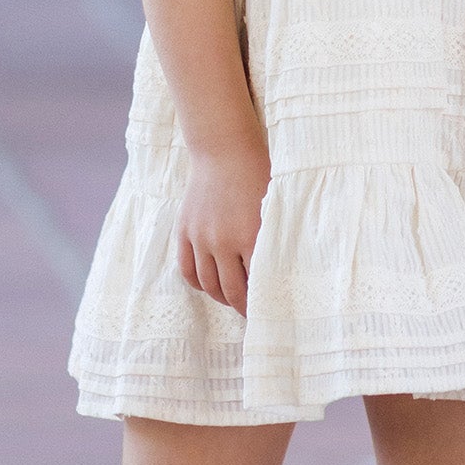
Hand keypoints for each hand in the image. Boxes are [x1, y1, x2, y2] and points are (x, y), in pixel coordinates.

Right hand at [176, 127, 270, 312]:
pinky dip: (197, 283)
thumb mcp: (274, 208)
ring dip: (219, 297)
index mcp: (248, 236)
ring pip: (206, 284)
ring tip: (231, 299)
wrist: (225, 151)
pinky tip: (209, 285)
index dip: (261, 302)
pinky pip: (186, 269)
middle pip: (229, 290)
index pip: (255, 283)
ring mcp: (199, 237)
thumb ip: (273, 240)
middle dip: (241, 306)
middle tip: (250, 313)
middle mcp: (221, 241)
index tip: (268, 310)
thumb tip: (281, 272)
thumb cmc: (258, 177)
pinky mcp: (184, 231)